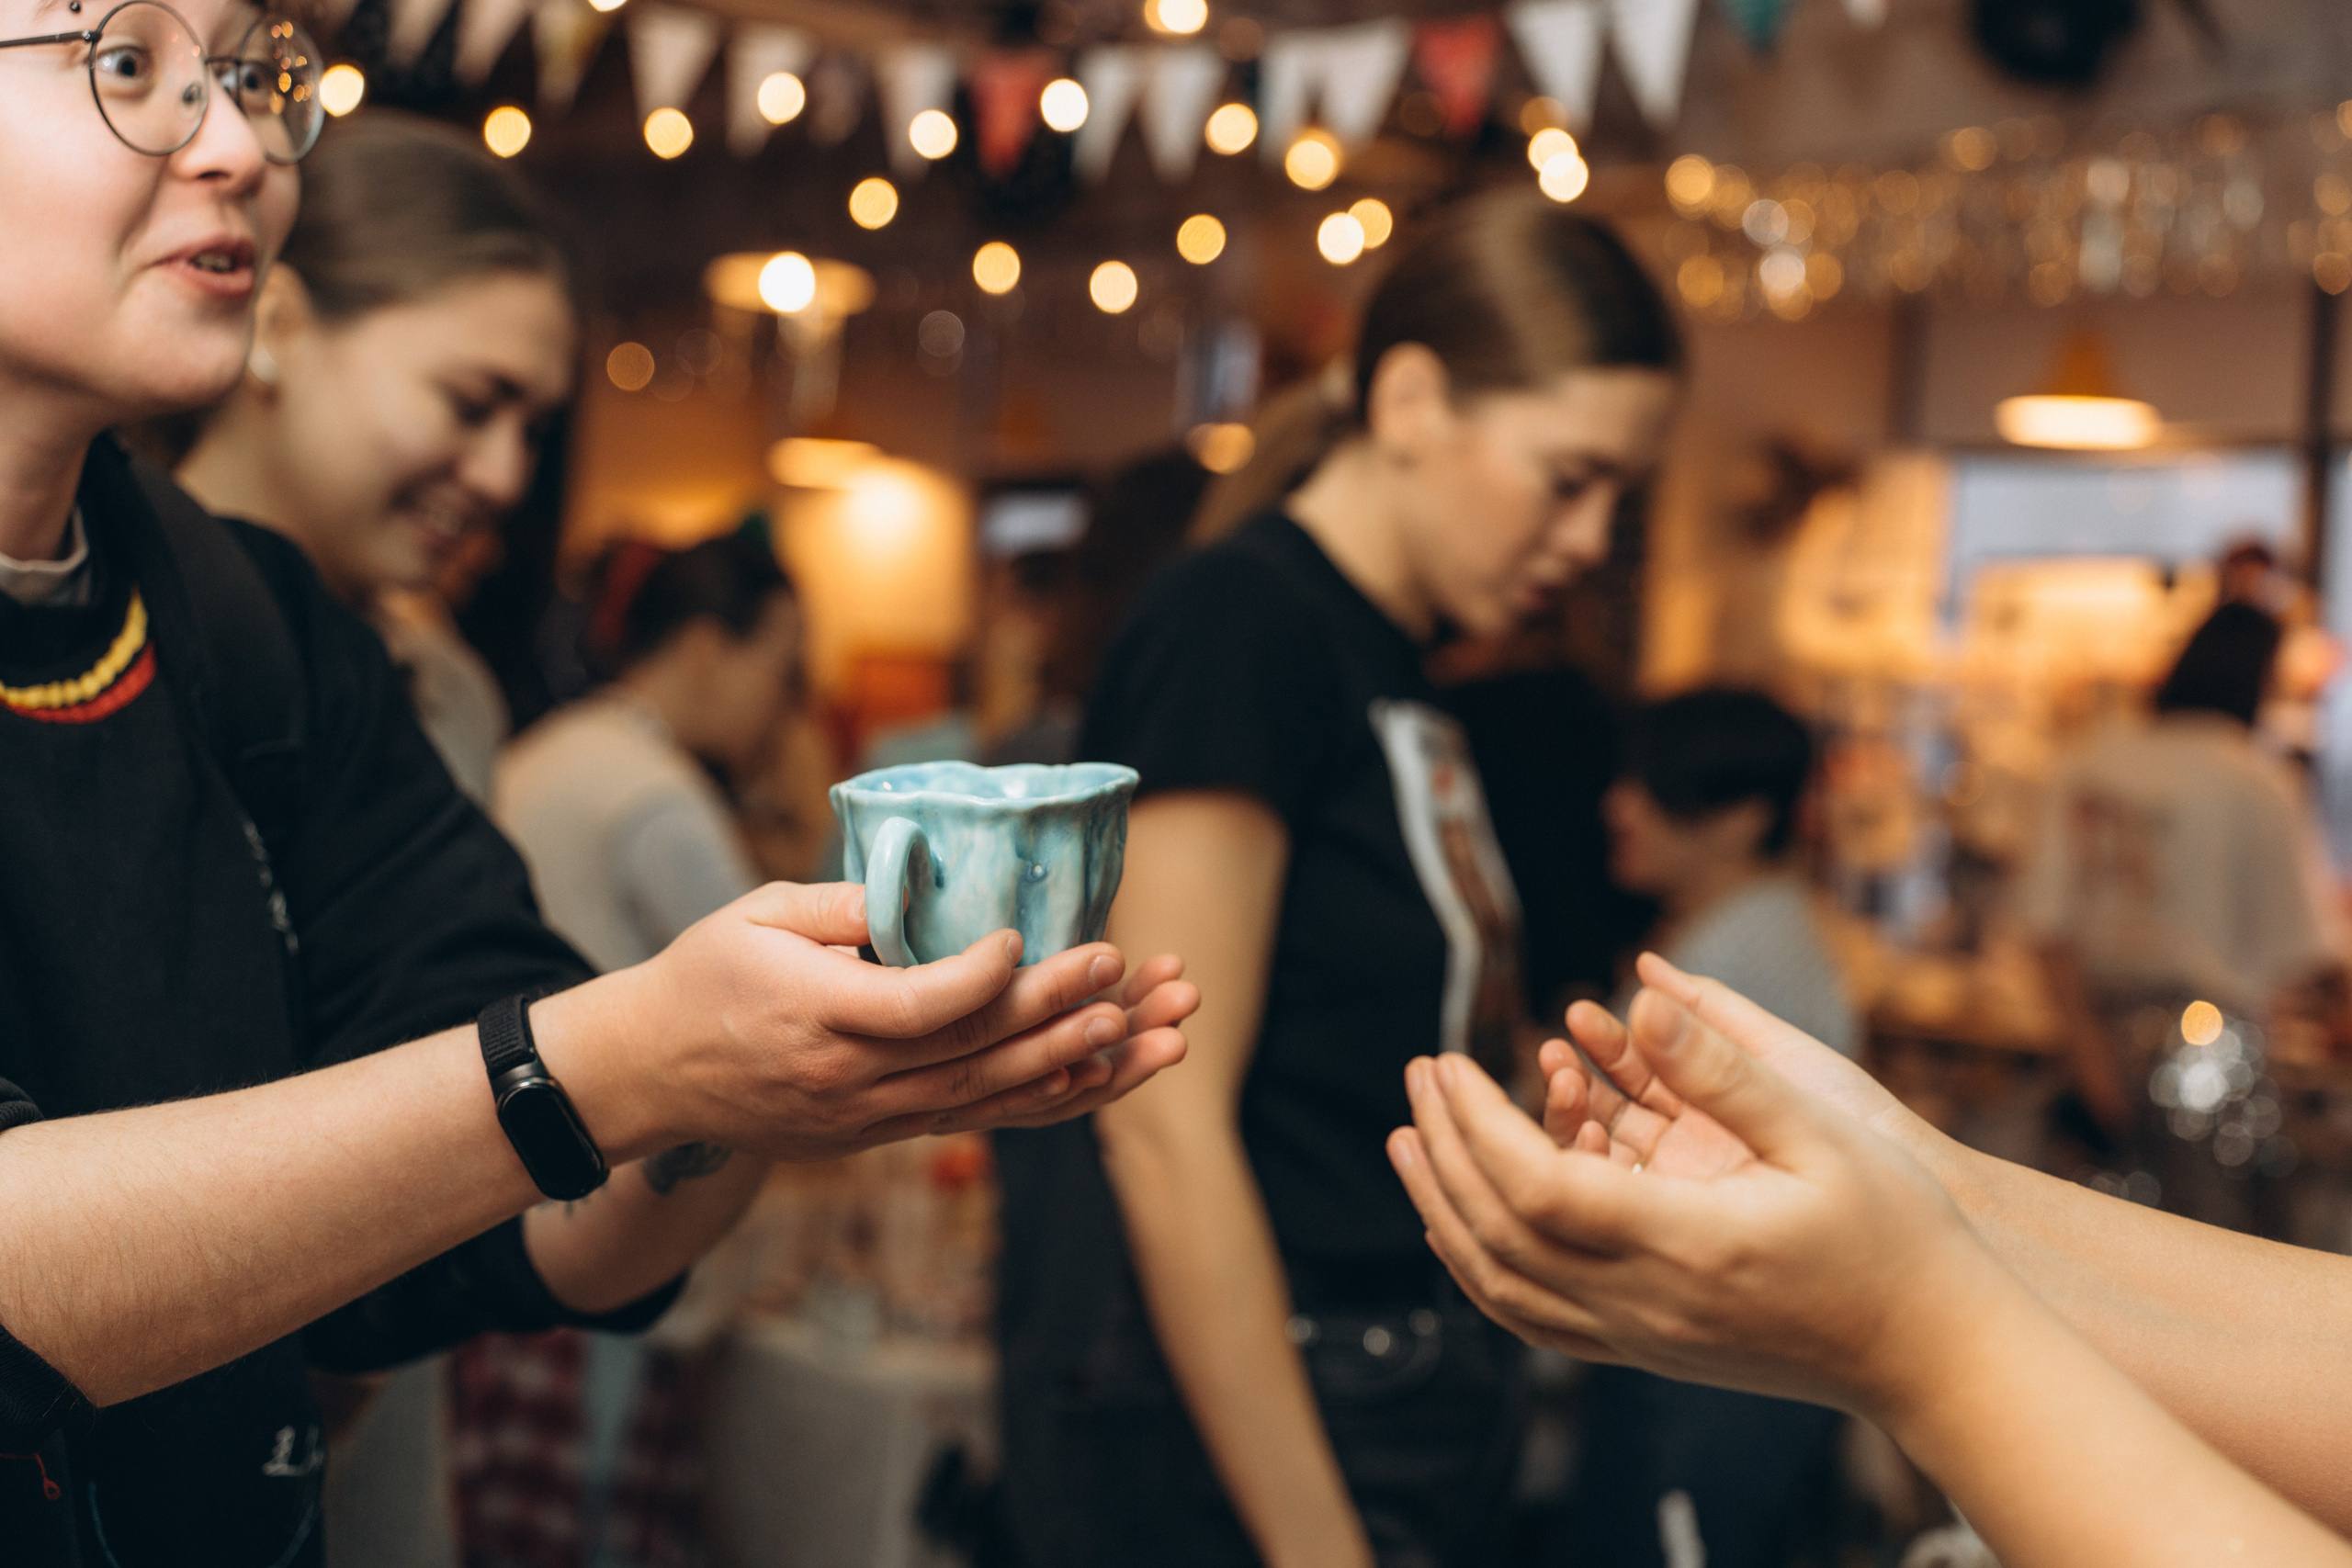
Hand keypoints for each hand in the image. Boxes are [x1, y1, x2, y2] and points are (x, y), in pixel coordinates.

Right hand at [546, 882, 1195, 1162]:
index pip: (918, 1007)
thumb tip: (917, 891)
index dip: (982, 979)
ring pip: (994, 1097)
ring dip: (1083, 1066)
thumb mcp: (756, 917)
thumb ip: (839, 905)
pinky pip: (980, 1120)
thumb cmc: (703, 976)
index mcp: (817, 1018)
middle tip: (1128, 970)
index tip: (1024, 938)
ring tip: (1158, 1036)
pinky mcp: (885, 1133)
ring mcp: (872, 1119)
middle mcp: (853, 1081)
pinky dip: (1047, 1102)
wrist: (651, 1075)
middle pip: (976, 1054)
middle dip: (1061, 1014)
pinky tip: (1106, 1077)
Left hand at [1386, 986, 2003, 1426]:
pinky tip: (1466, 1217)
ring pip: (1501, 1287)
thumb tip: (1638, 995)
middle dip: (1441, 1150)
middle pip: (1497, 1235)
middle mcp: (1646, 1303)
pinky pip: (1533, 1317)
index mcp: (1684, 1244)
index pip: (1534, 1188)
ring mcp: (1642, 1338)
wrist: (1936, 1356)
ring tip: (1411, 1140)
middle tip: (1418, 1075)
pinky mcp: (1648, 1351)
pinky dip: (1480, 1264)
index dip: (1475, 1124)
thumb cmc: (1897, 1236)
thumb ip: (1722, 1068)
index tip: (1451, 1063)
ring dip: (1441, 1208)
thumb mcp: (1821, 1132)